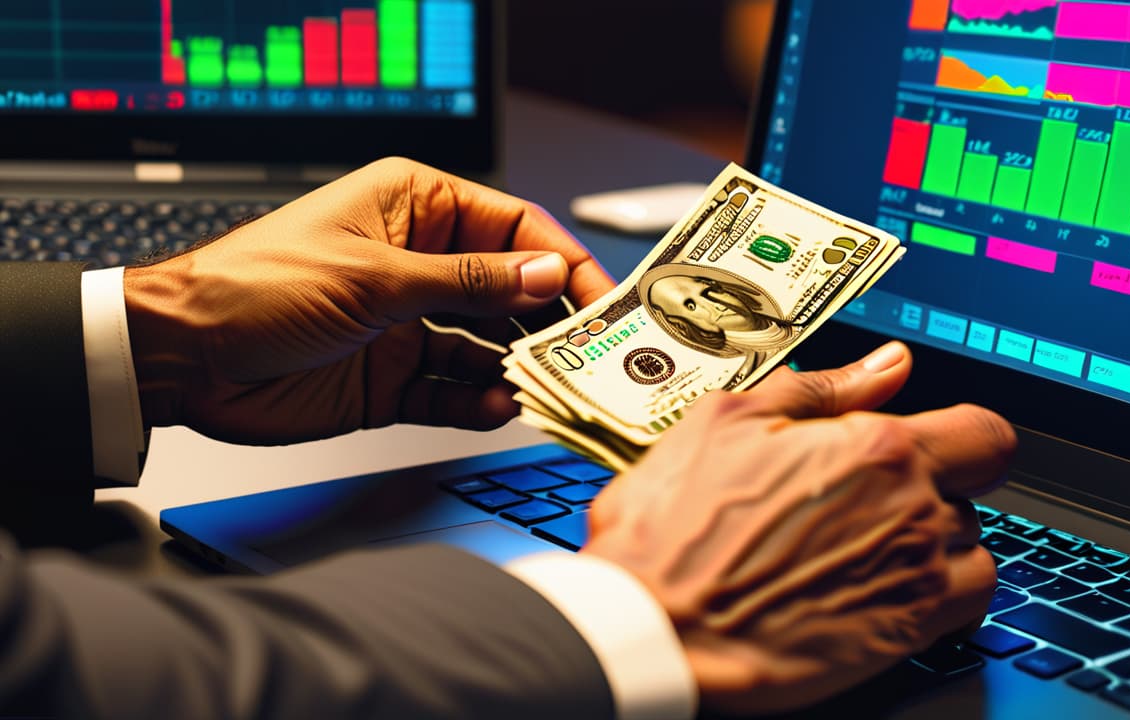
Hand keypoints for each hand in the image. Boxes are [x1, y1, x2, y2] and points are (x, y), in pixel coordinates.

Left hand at [123, 157, 612, 443]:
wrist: (183, 358)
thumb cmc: (257, 286)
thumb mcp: (375, 278)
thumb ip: (469, 282)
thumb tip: (545, 274)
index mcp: (416, 208)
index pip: (513, 227)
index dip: (560, 260)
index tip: (603, 296)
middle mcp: (419, 264)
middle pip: (509, 291)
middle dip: (547, 322)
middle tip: (587, 352)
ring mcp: (408, 324)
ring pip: (487, 347)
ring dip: (515, 368)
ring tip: (542, 387)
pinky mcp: (393, 378)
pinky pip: (452, 391)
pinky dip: (475, 402)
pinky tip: (493, 408)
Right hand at [582, 342, 1015, 714]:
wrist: (654, 627)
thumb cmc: (675, 528)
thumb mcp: (730, 420)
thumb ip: (823, 388)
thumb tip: (889, 364)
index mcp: (876, 448)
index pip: (985, 433)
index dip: (965, 435)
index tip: (938, 441)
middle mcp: (910, 511)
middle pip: (976, 490)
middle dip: (933, 485)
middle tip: (869, 495)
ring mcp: (911, 577)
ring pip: (972, 546)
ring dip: (935, 540)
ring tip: (866, 542)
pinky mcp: (904, 636)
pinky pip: (969, 604)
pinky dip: (944, 591)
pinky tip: (887, 583)